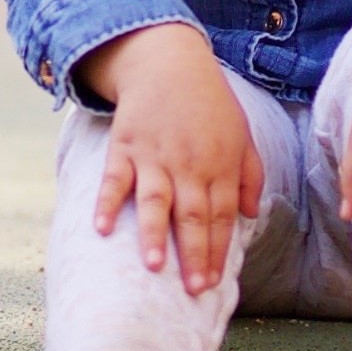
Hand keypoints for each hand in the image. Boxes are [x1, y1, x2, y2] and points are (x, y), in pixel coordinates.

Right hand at [85, 24, 263, 296]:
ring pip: (155, 201)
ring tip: (154, 266)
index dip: (216, 251)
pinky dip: (106, 203)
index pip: (221, 216)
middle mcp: (189, 164)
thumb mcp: (242, 133)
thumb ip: (250, 174)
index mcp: (220, 164)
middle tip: (193, 289)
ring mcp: (155, 156)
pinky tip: (101, 228)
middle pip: (193, 215)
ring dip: (154, 234)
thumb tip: (250, 215)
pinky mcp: (125, 146)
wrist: (169, 61)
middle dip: (194, 254)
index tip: (211, 283)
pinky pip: (114, 179)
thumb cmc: (209, 102)